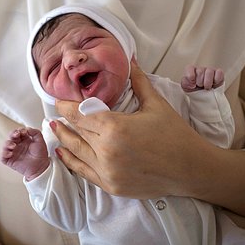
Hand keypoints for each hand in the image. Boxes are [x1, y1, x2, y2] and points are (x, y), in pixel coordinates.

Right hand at [1, 128, 49, 180]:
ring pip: (5, 145)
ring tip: (13, 146)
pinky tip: (10, 153)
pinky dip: (4, 154)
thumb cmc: (40, 154)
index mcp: (24, 140)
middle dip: (12, 134)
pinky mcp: (10, 160)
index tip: (24, 132)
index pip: (18, 132)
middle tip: (16, 135)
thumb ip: (35, 132)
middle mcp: (18, 145)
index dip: (19, 130)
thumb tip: (27, 128)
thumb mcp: (40, 141)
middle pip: (10, 136)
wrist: (40, 167)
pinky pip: (3, 157)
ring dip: (8, 143)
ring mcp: (13, 152)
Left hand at [53, 61, 210, 198]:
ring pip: (75, 152)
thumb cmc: (175, 134)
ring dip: (63, 140)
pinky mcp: (111, 185)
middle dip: (63, 122)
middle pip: (75, 132)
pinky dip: (70, 161)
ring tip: (54, 129)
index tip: (59, 102)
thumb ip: (139, 81)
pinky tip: (62, 152)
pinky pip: (83, 172)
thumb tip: (131, 59)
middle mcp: (106, 150)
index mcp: (114, 127)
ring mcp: (107, 171)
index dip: (66, 107)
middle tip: (54, 114)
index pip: (80, 114)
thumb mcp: (155, 104)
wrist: (191, 168)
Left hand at [181, 65, 223, 91]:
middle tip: (200, 86)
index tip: (192, 84)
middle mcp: (201, 69)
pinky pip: (219, 73)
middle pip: (200, 71)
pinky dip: (216, 80)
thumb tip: (191, 81)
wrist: (205, 97)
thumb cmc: (195, 90)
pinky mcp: (219, 73)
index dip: (190, 76)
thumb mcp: (186, 87)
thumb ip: (185, 82)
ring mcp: (210, 70)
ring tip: (206, 87)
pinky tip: (214, 84)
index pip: (189, 68)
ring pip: (209, 72)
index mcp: (191, 70)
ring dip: (207, 83)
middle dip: (199, 82)